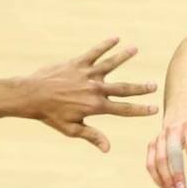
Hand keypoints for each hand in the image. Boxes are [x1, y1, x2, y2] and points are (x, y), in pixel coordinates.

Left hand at [25, 38, 157, 151]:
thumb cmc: (51, 115)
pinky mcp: (77, 63)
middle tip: (154, 85)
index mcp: (96, 107)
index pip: (124, 109)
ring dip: (124, 57)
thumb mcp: (72, 129)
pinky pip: (94, 52)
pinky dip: (105, 45)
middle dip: (140, 88)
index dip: (140, 110)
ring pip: (110, 64)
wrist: (32, 95)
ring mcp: (87, 74)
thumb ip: (92, 136)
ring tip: (135, 49)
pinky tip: (116, 38)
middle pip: (123, 88)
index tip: (154, 109)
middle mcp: (95, 89)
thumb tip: (108, 149)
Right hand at [146, 110, 186, 187]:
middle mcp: (172, 130)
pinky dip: (157, 178)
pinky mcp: (151, 145)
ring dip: (165, 179)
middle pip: (171, 153)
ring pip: (158, 160)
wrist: (179, 114)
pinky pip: (150, 164)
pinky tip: (166, 187)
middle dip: (176, 173)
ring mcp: (159, 137)